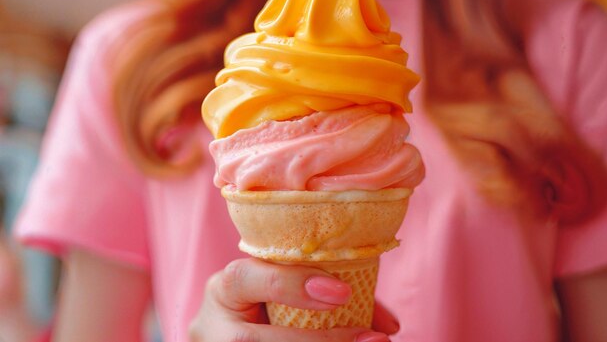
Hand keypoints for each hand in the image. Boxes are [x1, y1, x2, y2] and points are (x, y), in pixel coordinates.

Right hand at [190, 258, 398, 341]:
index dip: (293, 284)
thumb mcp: (280, 290)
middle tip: (370, 338)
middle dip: (319, 341)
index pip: (246, 278)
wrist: (229, 334)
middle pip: (256, 340)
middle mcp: (211, 324)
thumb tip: (389, 325)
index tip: (342, 293)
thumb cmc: (266, 304)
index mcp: (224, 287)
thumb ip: (321, 290)